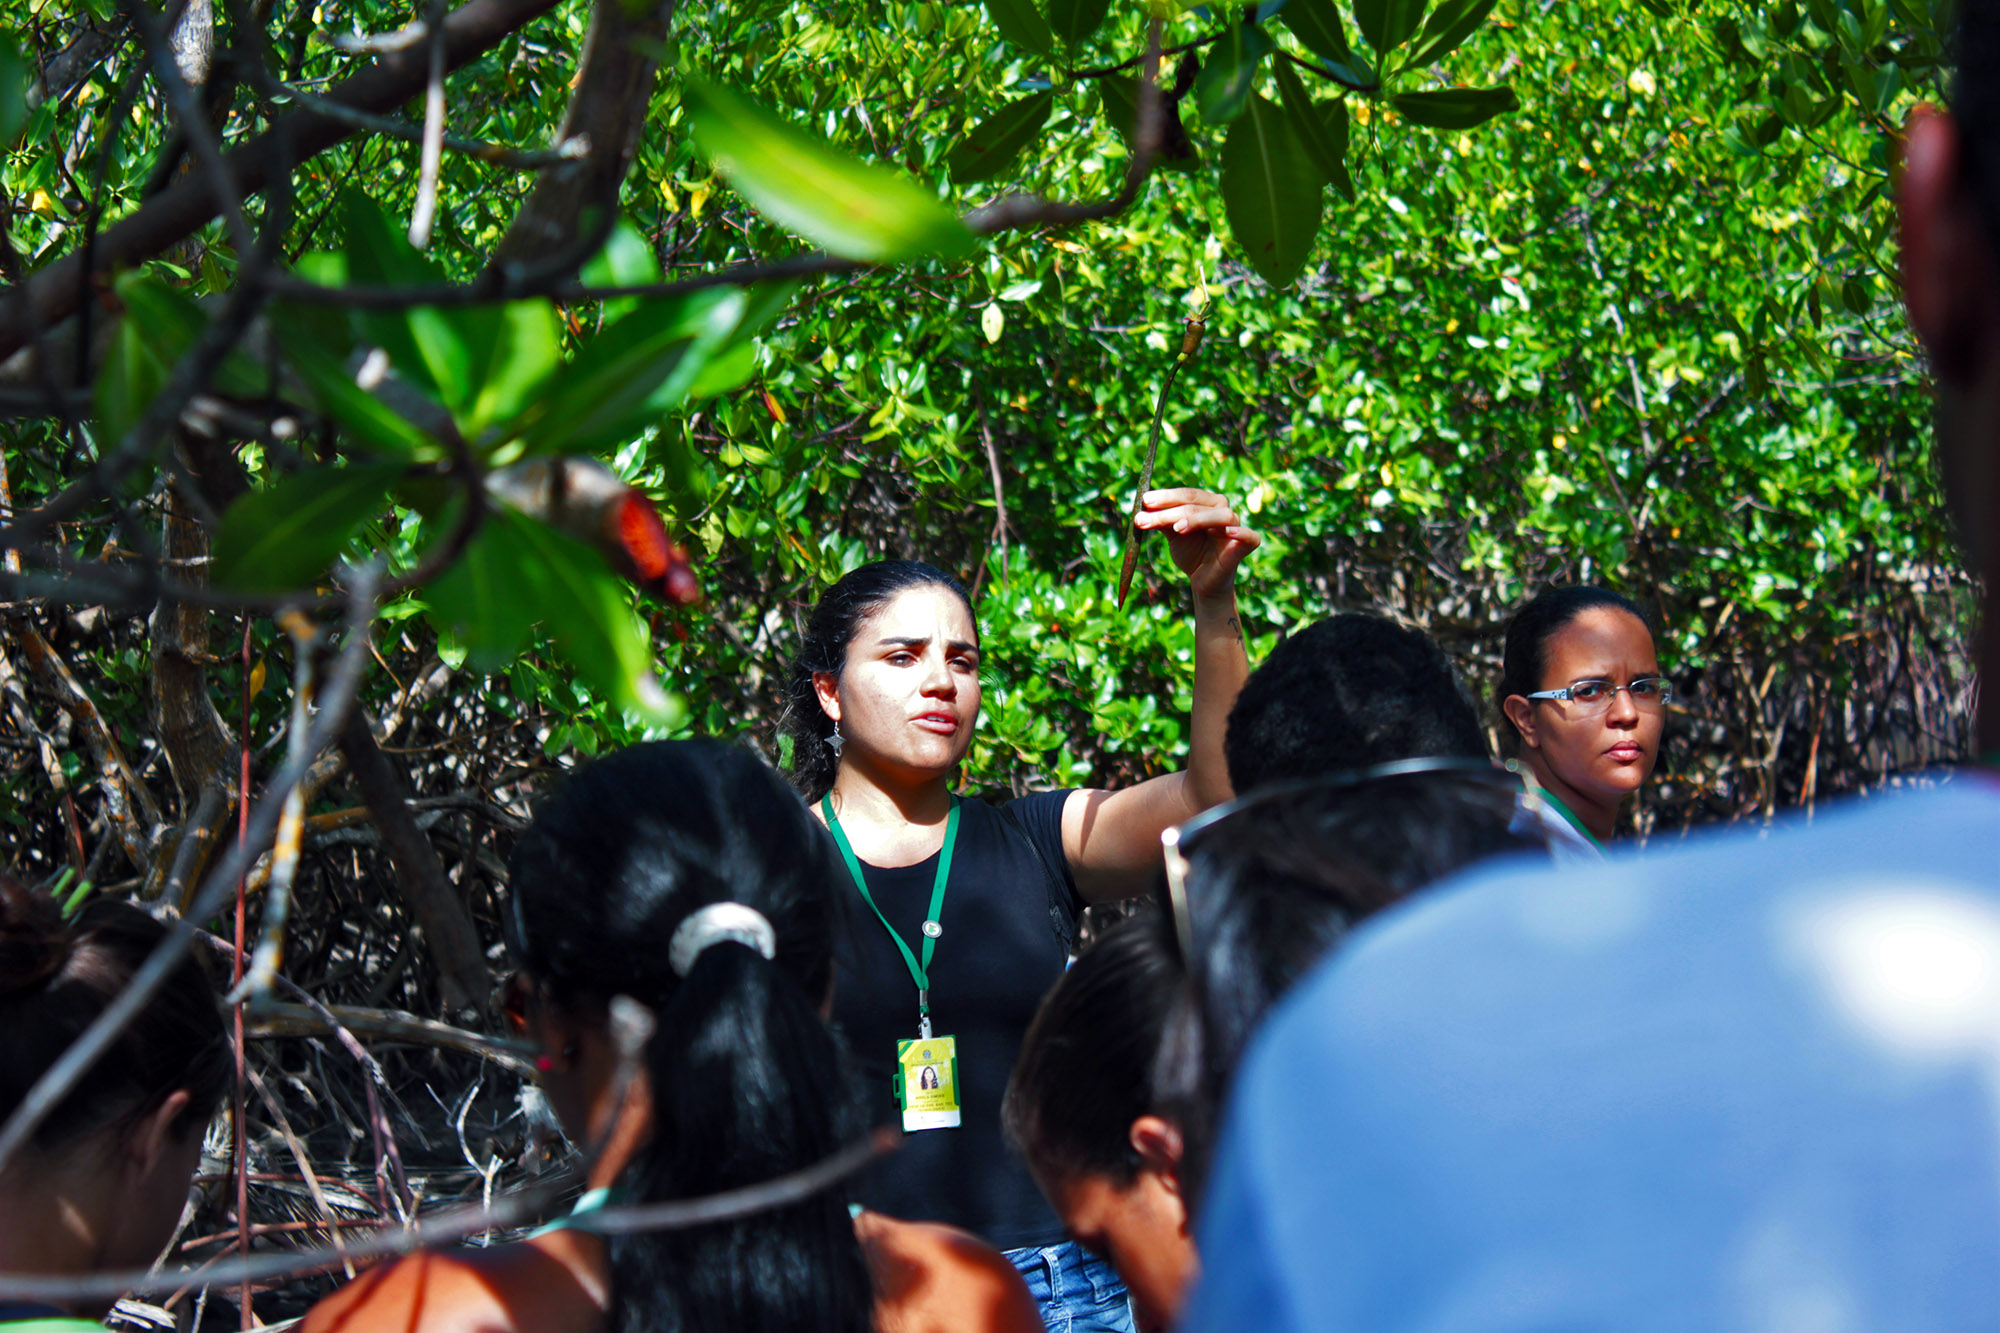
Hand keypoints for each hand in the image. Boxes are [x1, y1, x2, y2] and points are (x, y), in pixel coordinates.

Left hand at [1136, 486, 1260, 599]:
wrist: (1203, 582)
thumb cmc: (1191, 553)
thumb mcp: (1173, 535)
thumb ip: (1161, 521)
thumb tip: (1143, 507)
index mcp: (1206, 504)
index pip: (1187, 495)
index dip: (1167, 497)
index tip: (1144, 501)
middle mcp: (1222, 510)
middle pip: (1198, 504)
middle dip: (1171, 511)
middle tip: (1146, 518)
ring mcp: (1236, 527)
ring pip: (1221, 515)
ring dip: (1198, 519)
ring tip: (1177, 528)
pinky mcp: (1247, 545)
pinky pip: (1250, 536)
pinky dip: (1241, 532)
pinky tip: (1228, 532)